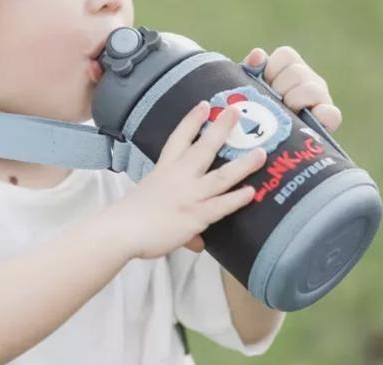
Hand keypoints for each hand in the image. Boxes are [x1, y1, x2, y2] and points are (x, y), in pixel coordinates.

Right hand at [109, 101, 267, 259]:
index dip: (192, 121)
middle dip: (220, 128)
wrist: (121, 230)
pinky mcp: (195, 215)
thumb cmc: (129, 217)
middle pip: (204, 148)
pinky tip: (251, 192)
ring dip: (243, 164)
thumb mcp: (149, 204)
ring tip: (261, 152)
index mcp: (164, 170)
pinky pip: (221, 206)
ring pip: (222, 176)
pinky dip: (236, 199)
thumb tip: (198, 240)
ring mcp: (189, 195)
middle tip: (236, 111)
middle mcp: (178, 177)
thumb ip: (179, 217)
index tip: (204, 105)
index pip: (178, 139)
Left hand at [244, 46, 341, 132]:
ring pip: (311, 90)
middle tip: (273, 103)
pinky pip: (331, 113)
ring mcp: (321, 98)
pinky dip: (321, 115)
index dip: (271, 69)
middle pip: (296, 72)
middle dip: (279, 88)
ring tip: (284, 114)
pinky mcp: (328, 119)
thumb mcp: (252, 92)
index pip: (285, 55)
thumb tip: (257, 54)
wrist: (270, 148)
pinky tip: (306, 119)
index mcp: (290, 69)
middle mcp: (308, 79)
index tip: (264, 84)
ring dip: (293, 101)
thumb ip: (251, 72)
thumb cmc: (256, 116)